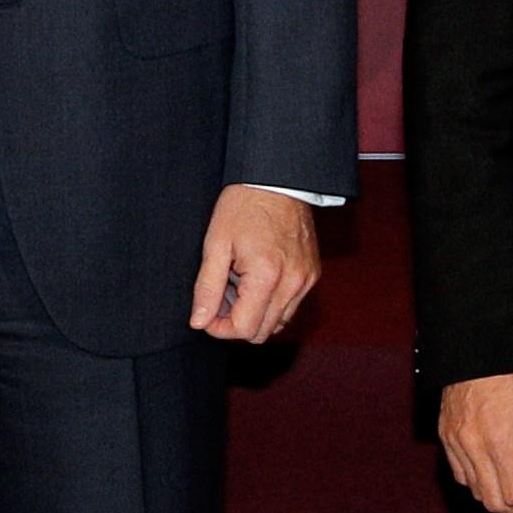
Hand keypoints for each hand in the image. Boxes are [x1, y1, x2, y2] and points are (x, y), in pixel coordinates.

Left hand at [190, 187, 322, 343]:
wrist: (277, 180)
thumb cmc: (244, 205)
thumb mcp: (216, 244)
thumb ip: (207, 287)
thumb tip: (199, 321)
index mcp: (267, 276)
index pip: (244, 329)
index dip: (220, 328)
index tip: (208, 312)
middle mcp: (293, 284)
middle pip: (262, 332)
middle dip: (236, 322)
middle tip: (222, 295)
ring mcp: (306, 280)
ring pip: (278, 323)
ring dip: (255, 314)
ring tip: (240, 284)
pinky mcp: (312, 275)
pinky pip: (291, 306)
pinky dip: (273, 303)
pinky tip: (258, 279)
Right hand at [435, 368, 512, 512]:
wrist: (479, 340)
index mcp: (500, 439)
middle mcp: (472, 445)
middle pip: (494, 501)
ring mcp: (455, 441)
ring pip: (476, 492)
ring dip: (500, 502)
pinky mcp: (446, 434)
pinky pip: (460, 474)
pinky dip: (479, 485)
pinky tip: (497, 478)